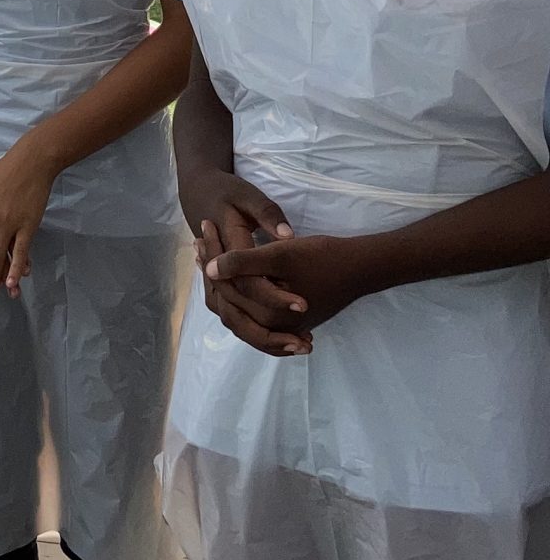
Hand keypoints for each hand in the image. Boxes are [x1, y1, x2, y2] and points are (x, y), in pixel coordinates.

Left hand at [207, 233, 364, 342]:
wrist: (360, 269)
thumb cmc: (323, 258)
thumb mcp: (281, 254)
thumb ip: (244, 262)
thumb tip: (209, 269)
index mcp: (266, 313)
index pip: (224, 288)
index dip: (209, 259)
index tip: (201, 233)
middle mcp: (271, 326)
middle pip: (227, 301)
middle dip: (211, 272)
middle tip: (199, 243)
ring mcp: (279, 327)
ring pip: (238, 309)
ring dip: (222, 285)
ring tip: (208, 258)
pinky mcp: (287, 322)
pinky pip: (252, 312)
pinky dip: (238, 295)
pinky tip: (232, 277)